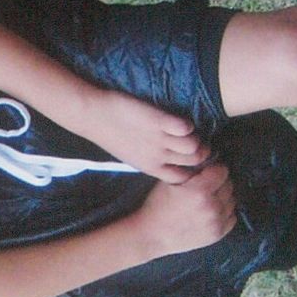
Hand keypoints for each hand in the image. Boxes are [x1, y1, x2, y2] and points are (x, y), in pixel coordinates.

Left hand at [76, 87, 211, 181]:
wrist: (94, 116)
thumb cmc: (114, 136)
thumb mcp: (134, 157)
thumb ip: (153, 161)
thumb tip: (174, 161)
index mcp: (151, 168)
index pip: (184, 180)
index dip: (193, 172)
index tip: (195, 162)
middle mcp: (157, 157)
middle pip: (194, 162)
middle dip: (202, 153)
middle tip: (199, 142)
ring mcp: (158, 139)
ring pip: (194, 147)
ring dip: (197, 138)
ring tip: (190, 132)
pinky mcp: (157, 120)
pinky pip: (185, 127)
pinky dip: (187, 124)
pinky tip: (179, 120)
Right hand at [132, 163, 236, 256]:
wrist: (152, 235)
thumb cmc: (157, 207)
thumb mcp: (170, 180)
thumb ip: (191, 170)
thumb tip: (207, 162)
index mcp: (199, 191)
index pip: (222, 171)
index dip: (214, 168)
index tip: (208, 170)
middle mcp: (211, 207)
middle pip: (229, 185)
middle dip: (219, 182)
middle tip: (206, 185)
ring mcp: (216, 222)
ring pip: (232, 201)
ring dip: (223, 197)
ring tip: (208, 199)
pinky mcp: (217, 234)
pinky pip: (231, 217)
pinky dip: (225, 212)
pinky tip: (211, 211)